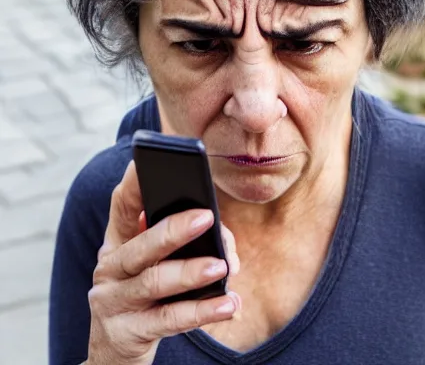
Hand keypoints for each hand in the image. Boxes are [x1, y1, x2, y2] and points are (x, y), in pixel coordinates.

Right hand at [86, 161, 240, 364]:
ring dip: (190, 273)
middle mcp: (109, 269)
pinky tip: (229, 304)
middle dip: (173, 230)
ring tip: (222, 266)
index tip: (144, 163)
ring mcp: (113, 303)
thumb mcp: (150, 265)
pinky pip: (169, 321)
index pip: (121, 208)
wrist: (115, 350)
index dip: (132, 185)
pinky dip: (202, 311)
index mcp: (118, 245)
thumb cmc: (144, 295)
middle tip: (206, 217)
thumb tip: (220, 246)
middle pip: (140, 247)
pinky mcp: (127, 333)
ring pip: (154, 282)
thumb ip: (175, 245)